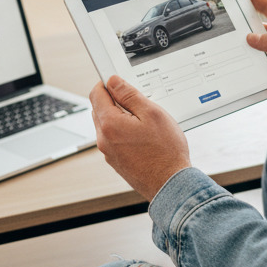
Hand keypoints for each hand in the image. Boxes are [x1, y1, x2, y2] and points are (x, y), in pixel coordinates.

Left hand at [89, 75, 191, 201]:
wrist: (171, 185)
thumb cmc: (165, 152)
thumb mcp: (151, 113)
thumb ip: (129, 95)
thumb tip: (113, 82)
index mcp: (109, 124)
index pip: (96, 94)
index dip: (107, 83)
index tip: (119, 82)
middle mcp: (104, 140)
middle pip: (100, 109)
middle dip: (114, 101)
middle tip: (138, 102)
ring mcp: (109, 153)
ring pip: (107, 125)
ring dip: (120, 117)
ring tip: (144, 122)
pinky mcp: (116, 162)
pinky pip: (114, 139)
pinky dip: (124, 132)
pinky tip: (143, 137)